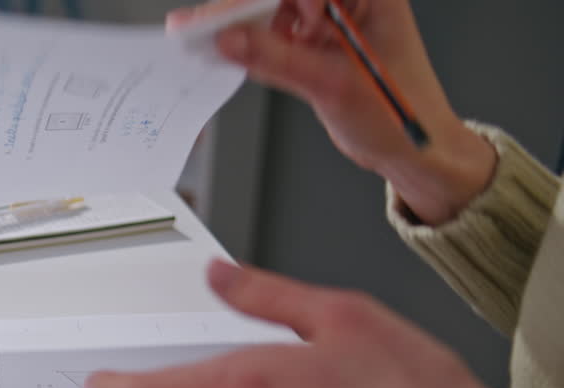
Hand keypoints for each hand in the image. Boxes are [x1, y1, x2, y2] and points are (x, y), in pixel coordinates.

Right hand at [168, 0, 495, 224]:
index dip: (251, 0)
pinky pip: (274, 33)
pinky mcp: (316, 42)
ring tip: (204, 42)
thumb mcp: (332, 85)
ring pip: (272, 9)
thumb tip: (230, 40)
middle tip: (196, 27)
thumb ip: (276, 60)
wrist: (414, 149)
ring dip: (238, 25)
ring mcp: (331, 19)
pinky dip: (249, 43)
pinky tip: (225, 51)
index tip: (218, 16)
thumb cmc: (402, 115)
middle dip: (238, 9)